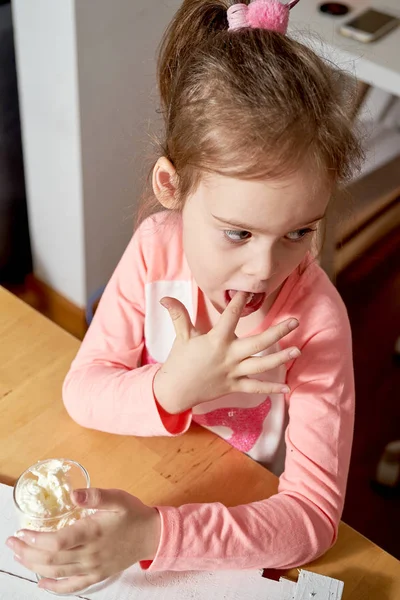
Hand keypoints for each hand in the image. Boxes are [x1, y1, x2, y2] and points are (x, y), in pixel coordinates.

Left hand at [6, 488, 160, 594]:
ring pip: (57, 573)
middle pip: (51, 560)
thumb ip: (95, 495)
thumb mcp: (118, 498)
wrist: (152, 535)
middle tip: (13, 543)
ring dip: (34, 566)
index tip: (22, 531)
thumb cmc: (133, 514)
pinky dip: (54, 587)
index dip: (36, 540)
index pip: (57, 542)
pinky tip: (42, 583)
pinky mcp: (97, 575)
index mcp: (93, 533)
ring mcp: (93, 568)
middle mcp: (90, 554)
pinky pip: (72, 587)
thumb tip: (73, 494)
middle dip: (27, 552)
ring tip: (19, 556)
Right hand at [153, 291, 299, 413]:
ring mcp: (233, 372)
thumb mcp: (182, 336)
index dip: (240, 301)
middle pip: (258, 343)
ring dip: (280, 358)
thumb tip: (164, 297)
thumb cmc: (179, 361)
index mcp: (216, 340)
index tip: (250, 290)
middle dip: (277, 332)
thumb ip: (178, 315)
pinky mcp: (234, 386)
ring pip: (261, 365)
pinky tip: (287, 387)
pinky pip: (255, 388)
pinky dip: (271, 389)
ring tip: (297, 351)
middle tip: (295, 322)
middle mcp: (228, 356)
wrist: (175, 391)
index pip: (231, 316)